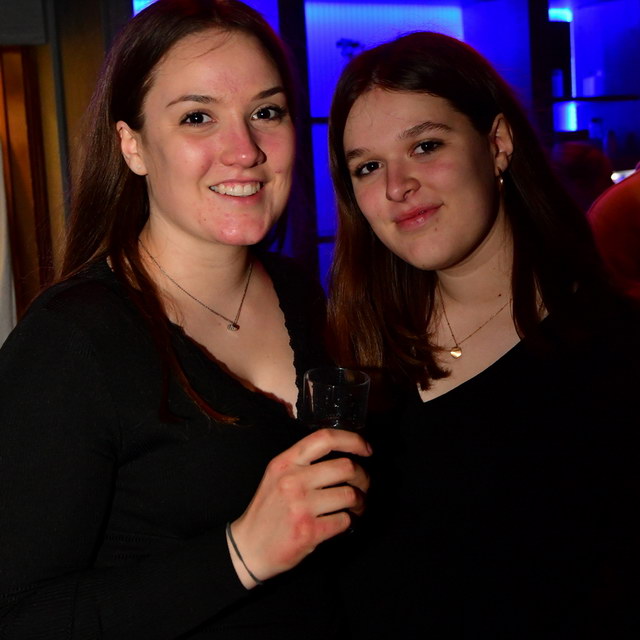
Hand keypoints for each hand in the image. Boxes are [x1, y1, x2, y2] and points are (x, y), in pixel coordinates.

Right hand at [227, 428, 371, 587]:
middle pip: (346, 467)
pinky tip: (342, 521)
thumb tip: (343, 456)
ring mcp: (300, 506)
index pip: (325, 438)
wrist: (248, 548)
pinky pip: (344, 520)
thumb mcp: (277, 476)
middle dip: (363, 477)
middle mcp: (292, 480)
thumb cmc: (267, 511)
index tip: (366, 449)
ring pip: (350, 494)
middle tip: (364, 485)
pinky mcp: (308, 531)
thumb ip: (303, 463)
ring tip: (356, 506)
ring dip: (360, 502)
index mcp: (285, 462)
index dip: (352, 440)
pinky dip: (349, 521)